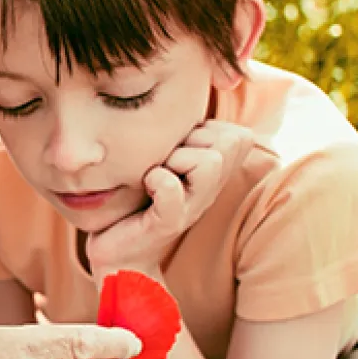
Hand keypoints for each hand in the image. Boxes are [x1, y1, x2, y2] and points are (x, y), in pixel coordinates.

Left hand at [85, 121, 254, 279]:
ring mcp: (193, 207)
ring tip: (156, 172)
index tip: (180, 146)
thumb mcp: (162, 162)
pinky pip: (172, 187)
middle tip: (167, 159)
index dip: (209, 130)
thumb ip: (181, 138)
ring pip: (210, 161)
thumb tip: (191, 104)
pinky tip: (146, 185)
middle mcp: (209, 191)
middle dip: (195, 139)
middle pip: (230, 142)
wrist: (118, 254)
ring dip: (177, 158)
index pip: (239, 135)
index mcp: (212, 175)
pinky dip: (157, 180)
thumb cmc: (136, 202)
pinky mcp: (169, 223)